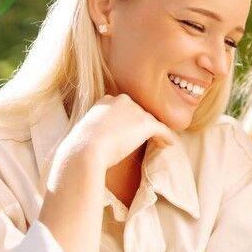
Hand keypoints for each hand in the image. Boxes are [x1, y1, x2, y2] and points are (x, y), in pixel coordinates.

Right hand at [53, 94, 176, 173]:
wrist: (86, 150)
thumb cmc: (81, 147)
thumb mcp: (86, 131)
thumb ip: (97, 130)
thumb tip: (100, 140)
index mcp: (106, 101)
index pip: (123, 108)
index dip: (129, 119)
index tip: (131, 129)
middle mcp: (121, 101)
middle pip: (138, 112)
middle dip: (142, 124)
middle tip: (147, 138)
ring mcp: (134, 111)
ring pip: (150, 121)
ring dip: (155, 132)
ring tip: (160, 143)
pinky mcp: (145, 124)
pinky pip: (161, 128)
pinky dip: (167, 136)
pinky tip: (170, 144)